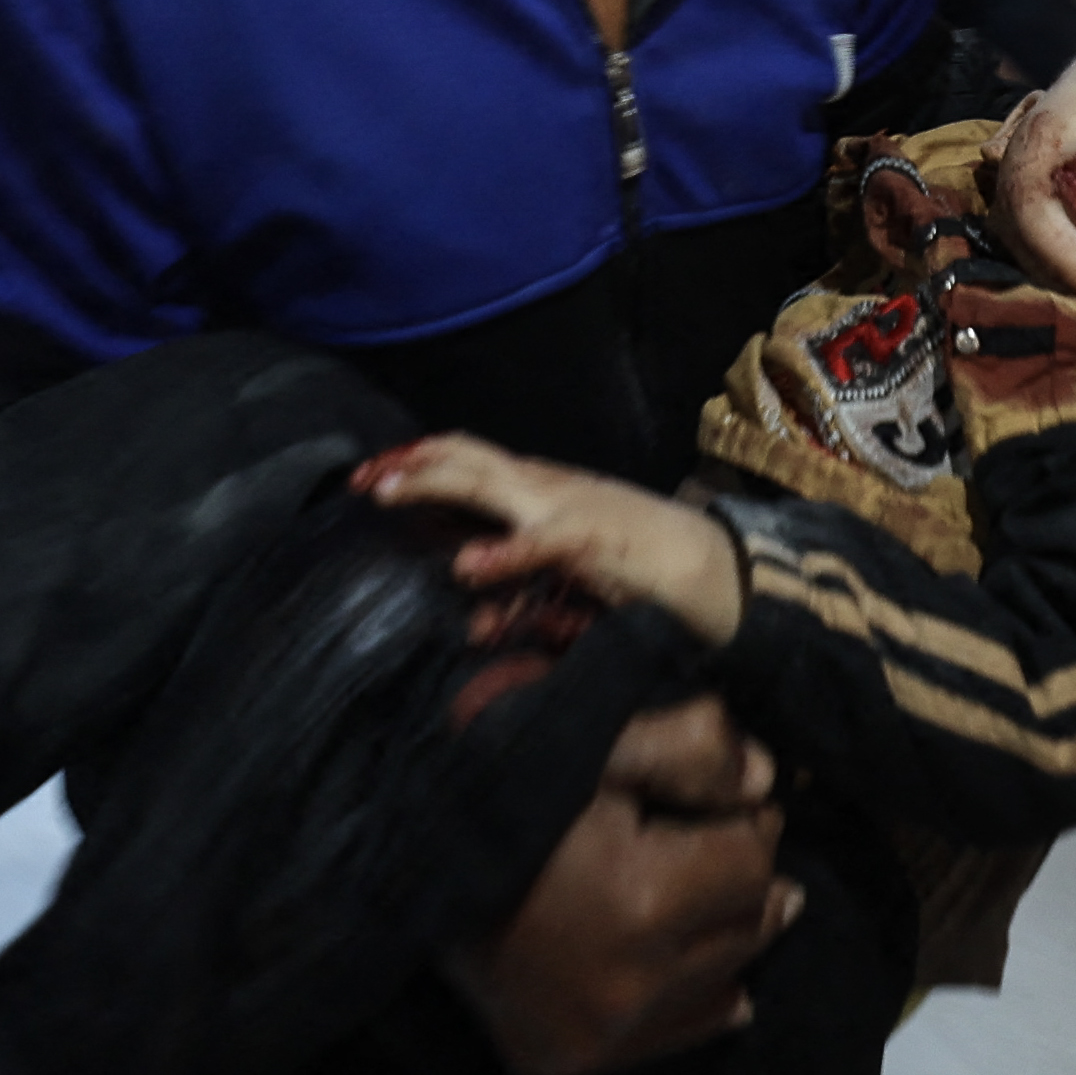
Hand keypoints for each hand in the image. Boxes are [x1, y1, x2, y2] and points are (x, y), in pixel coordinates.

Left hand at [365, 436, 745, 645]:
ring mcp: (570, 508)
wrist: (716, 570)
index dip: (417, 460)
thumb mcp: (568, 577)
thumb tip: (473, 616)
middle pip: (466, 458)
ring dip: (436, 484)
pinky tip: (466, 568)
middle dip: (409, 464)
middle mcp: (548, 487)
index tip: (369, 475)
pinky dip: (502, 553)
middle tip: (359, 480)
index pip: (468, 458)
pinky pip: (541, 544)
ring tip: (388, 495)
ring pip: (491, 483)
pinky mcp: (596, 542)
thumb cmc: (641, 570)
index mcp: (541, 489)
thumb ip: (520, 589)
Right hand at [447, 697, 798, 1074]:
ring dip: (725, 934)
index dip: (746, 819)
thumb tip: (769, 783)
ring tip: (702, 892)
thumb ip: (692, 746)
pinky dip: (696, 995)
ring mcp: (600, 1038)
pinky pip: (680, 1035)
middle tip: (713, 839)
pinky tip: (682, 960)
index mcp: (641, 900)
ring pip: (725, 984)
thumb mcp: (596, 740)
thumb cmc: (501, 787)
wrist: (392, 864)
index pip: (754, 859)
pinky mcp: (571, 1065)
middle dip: (741, 876)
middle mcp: (630, 988)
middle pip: (748, 926)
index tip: (720, 800)